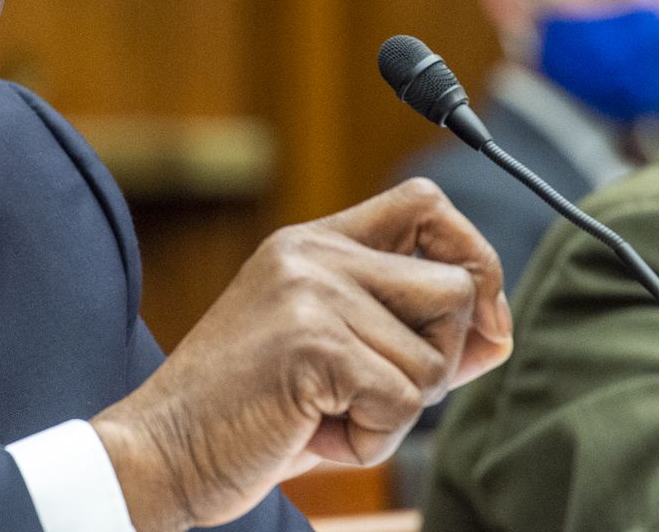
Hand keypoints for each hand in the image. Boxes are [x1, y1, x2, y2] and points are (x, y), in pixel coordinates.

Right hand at [91, 178, 511, 531]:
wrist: (159, 453)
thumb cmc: (246, 415)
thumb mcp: (333, 358)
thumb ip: (407, 334)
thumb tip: (499, 333)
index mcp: (312, 243)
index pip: (426, 205)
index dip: (472, 257)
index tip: (477, 321)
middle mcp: (313, 253)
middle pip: (455, 287)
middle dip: (438, 360)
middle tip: (362, 394)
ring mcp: (312, 292)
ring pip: (435, 359)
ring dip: (396, 413)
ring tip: (324, 415)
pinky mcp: (312, 343)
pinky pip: (403, 403)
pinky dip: (372, 442)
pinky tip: (313, 434)